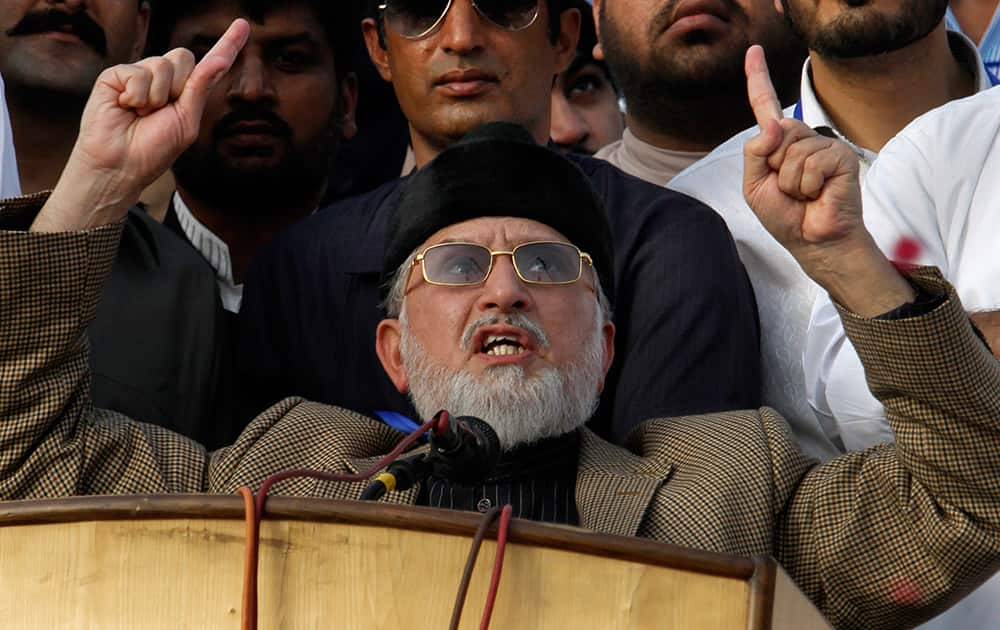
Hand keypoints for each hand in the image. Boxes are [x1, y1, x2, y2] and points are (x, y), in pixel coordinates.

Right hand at [34, 19, 249, 231]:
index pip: (209, 63)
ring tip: (141, 114)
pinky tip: (125, 108)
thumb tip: (220, 59)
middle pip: (184, 56)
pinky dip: (137, 95)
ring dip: (157, 96)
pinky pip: (138, 71)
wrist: (121, 164)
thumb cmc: (154, 149)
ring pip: (162, 64)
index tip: (244, 25)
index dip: (227, 44)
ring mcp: (139, 75)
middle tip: (161, 112)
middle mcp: (163, 79)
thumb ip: (201, 88)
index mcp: (186, 92)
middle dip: (179, 86)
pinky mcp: (116, 75)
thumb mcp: (187, 120)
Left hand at [742, 45, 863, 262]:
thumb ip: (754, 152)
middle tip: (789, 190)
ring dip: (791, 181)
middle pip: (777, 130)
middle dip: (774, 166)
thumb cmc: (786, 216)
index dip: (758, 79)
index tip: (753, 51)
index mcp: (778, 145)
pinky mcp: (841, 156)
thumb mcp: (754, 186)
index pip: (765, 108)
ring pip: (792, 150)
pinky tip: (818, 194)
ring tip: (805, 195)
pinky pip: (810, 163)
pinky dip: (807, 184)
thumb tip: (773, 125)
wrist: (813, 242)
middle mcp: (802, 140)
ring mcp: (823, 145)